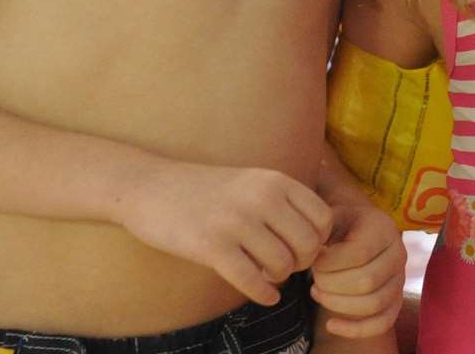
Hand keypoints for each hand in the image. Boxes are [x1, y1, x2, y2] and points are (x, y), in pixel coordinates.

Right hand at [118, 161, 332, 306]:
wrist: (150, 187)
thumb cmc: (206, 191)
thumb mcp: (252, 182)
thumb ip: (284, 204)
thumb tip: (320, 243)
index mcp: (275, 180)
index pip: (324, 219)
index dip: (318, 241)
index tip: (300, 249)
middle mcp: (261, 197)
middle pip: (308, 246)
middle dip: (300, 264)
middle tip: (282, 266)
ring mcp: (235, 221)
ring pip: (282, 266)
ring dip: (277, 279)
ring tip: (265, 274)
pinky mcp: (211, 246)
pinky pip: (252, 281)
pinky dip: (263, 294)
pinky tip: (262, 295)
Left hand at [311, 196, 405, 337]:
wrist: (359, 229)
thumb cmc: (340, 224)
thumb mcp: (331, 217)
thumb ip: (322, 230)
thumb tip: (310, 253)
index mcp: (383, 228)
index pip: (359, 253)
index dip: (330, 263)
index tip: (313, 261)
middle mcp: (398, 254)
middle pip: (367, 281)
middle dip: (332, 284)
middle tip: (314, 277)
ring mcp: (399, 279)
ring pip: (374, 304)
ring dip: (338, 304)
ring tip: (317, 292)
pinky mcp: (395, 300)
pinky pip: (382, 322)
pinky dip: (355, 329)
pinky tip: (331, 324)